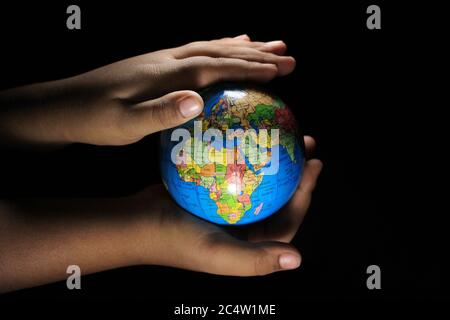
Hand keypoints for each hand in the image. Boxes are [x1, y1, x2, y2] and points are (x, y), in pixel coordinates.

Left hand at [0, 35, 294, 145]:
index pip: (218, 67)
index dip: (250, 68)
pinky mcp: (158, 63)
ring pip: (212, 46)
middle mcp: (170, 59)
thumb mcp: (125, 124)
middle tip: (289, 56)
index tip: (281, 71)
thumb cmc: (96, 119)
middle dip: (257, 54)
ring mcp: (164, 58)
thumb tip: (198, 101)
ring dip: (243, 46)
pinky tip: (228, 45)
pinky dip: (219, 46)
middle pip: (221, 51)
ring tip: (271, 44)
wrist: (65, 104)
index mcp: (168, 73)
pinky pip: (197, 50)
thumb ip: (161, 113)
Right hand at [133, 136, 321, 275]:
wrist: (136, 225)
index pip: (288, 221)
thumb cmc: (175, 241)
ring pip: (258, 182)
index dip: (306, 195)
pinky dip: (245, 155)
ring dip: (272, 160)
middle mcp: (243, 228)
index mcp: (250, 245)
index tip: (314, 165)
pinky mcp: (214, 193)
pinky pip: (236, 171)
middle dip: (296, 173)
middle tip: (305, 144)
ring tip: (283, 134)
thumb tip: (297, 259)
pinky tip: (248, 134)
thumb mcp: (217, 254)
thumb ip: (255, 260)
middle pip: (278, 198)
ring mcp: (228, 209)